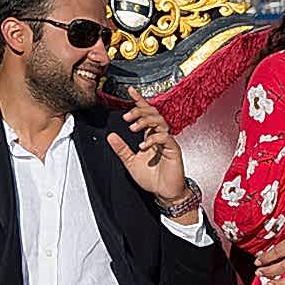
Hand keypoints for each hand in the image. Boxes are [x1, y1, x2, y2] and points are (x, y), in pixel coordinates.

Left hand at [107, 87, 186, 204]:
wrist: (164, 193)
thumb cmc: (152, 178)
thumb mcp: (130, 162)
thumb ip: (121, 149)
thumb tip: (110, 136)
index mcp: (150, 135)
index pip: (145, 114)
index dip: (139, 102)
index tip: (131, 92)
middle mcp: (160, 136)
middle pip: (153, 113)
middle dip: (140, 111)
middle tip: (127, 117)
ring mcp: (168, 142)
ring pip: (160, 121)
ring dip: (145, 122)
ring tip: (133, 128)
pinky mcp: (173, 150)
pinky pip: (165, 137)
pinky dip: (153, 139)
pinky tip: (143, 145)